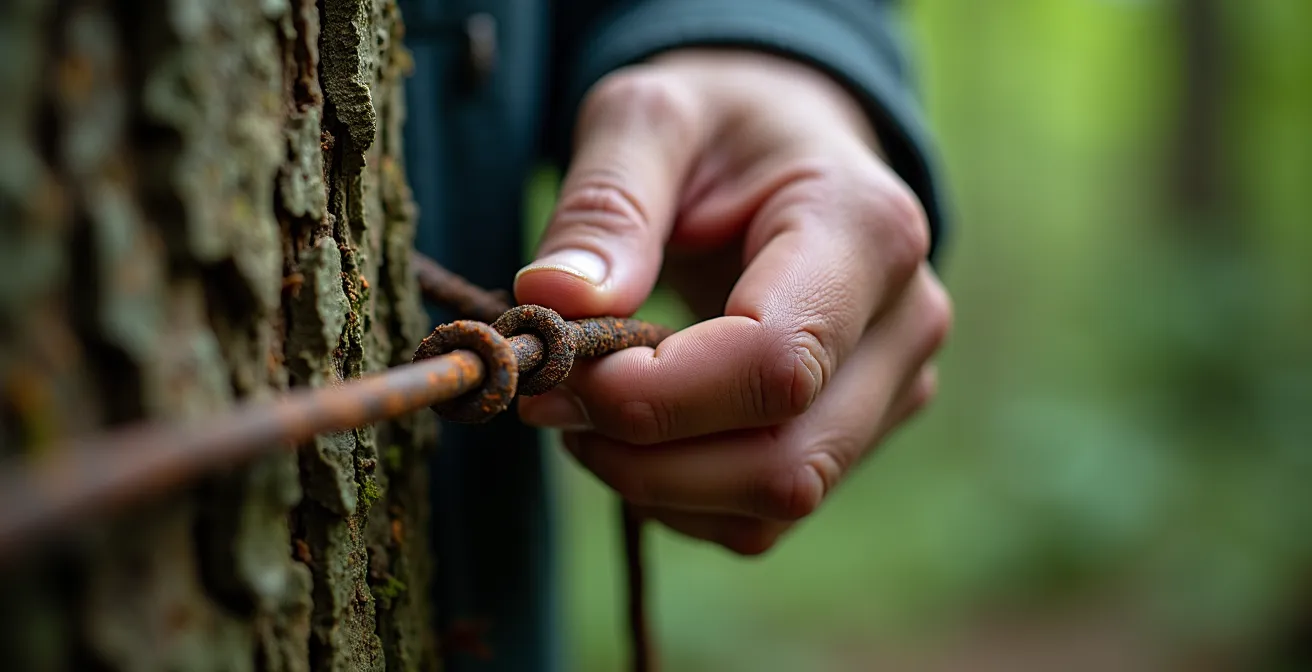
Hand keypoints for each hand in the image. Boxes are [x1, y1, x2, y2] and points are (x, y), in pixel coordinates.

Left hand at [513, 49, 950, 554]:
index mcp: (866, 230)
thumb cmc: (719, 125)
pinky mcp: (859, 431)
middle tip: (549, 401)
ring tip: (585, 410)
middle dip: (644, 456)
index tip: (559, 374)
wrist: (788, 147)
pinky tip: (635, 436)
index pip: (776, 360)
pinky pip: (765, 516)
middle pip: (784, 460)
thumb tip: (554, 304)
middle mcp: (904, 322)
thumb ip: (605, 202)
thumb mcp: (649, 115)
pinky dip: (681, 499)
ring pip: (775, 503)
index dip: (659, 395)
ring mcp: (893, 388)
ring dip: (655, 484)